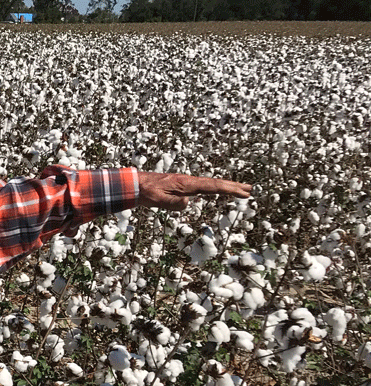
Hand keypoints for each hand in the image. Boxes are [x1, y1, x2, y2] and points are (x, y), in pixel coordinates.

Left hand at [137, 172, 251, 210]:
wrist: (136, 185)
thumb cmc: (146, 192)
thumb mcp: (157, 200)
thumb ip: (172, 202)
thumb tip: (188, 203)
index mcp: (186, 184)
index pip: (212, 186)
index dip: (229, 189)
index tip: (243, 192)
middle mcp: (189, 182)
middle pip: (215, 184)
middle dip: (233, 187)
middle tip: (250, 189)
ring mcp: (187, 184)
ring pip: (210, 185)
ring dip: (226, 187)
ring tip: (240, 190)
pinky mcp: (182, 187)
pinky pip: (203, 188)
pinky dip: (215, 189)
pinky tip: (218, 191)